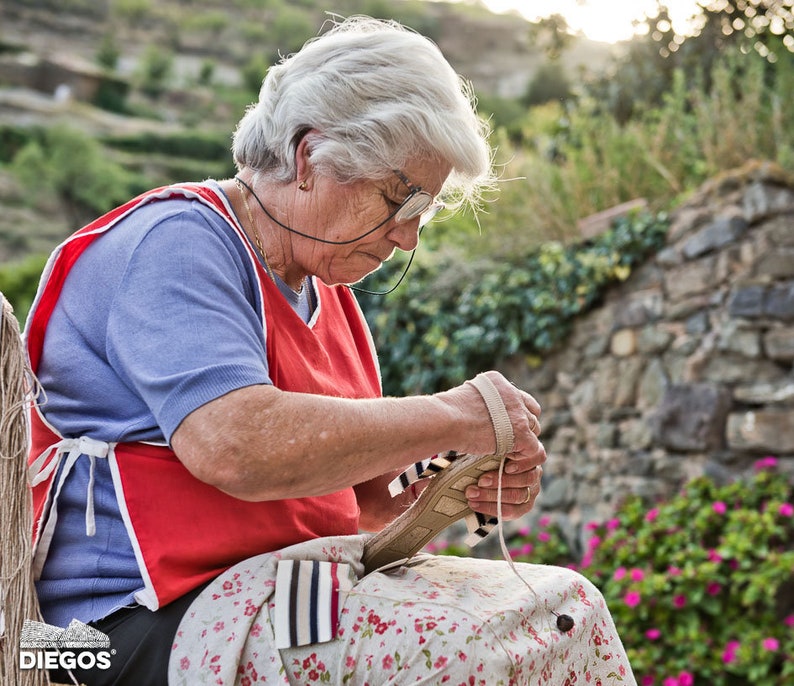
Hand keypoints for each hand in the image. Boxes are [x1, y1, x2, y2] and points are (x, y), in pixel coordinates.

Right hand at [454, 371, 546, 518]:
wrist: (446, 420)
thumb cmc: (443, 413)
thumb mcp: (462, 397)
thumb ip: (476, 402)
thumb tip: (470, 412)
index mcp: (497, 382)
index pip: (518, 396)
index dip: (515, 412)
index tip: (506, 424)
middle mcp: (512, 393)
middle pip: (530, 412)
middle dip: (522, 427)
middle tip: (509, 441)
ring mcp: (518, 413)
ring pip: (534, 430)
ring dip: (523, 442)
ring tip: (508, 453)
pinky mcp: (521, 433)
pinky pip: (533, 448)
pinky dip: (523, 457)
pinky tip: (508, 462)